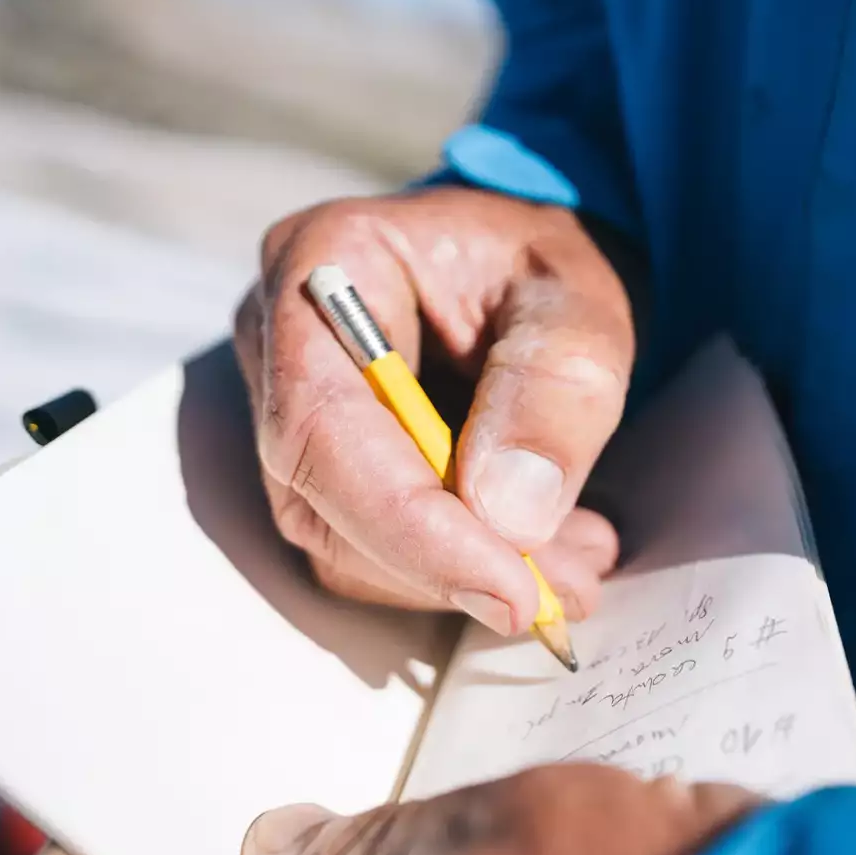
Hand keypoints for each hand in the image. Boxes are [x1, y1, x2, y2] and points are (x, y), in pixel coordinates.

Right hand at [233, 187, 634, 634]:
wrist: (530, 267)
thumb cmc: (544, 266)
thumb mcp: (578, 300)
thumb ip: (555, 388)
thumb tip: (509, 515)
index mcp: (323, 264)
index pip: (322, 424)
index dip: (409, 523)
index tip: (508, 588)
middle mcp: (277, 339)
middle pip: (319, 497)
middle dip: (443, 561)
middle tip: (561, 590)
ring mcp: (287, 405)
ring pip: (340, 541)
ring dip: (456, 576)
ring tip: (569, 568)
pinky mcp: (321, 463)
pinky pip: (365, 548)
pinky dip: (453, 570)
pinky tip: (538, 555)